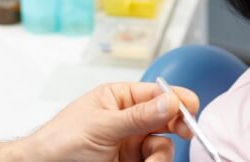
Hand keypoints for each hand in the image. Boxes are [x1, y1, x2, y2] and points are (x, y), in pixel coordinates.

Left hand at [27, 82, 198, 161]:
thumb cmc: (59, 143)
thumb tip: (170, 101)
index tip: (190, 109)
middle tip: (185, 132)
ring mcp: (129, 144)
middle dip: (176, 126)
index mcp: (118, 99)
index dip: (175, 99)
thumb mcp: (102, 126)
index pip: (155, 94)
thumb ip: (139, 116)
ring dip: (161, 155)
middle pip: (165, 119)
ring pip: (162, 146)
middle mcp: (127, 120)